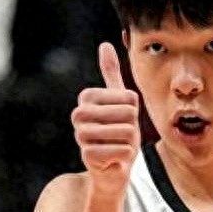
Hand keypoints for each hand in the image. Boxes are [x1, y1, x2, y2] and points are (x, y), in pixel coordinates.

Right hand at [72, 42, 139, 197]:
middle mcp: (79, 114)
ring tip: (118, 146)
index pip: (129, 98)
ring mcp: (81, 135)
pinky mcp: (88, 156)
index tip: (121, 119)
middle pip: (128, 114)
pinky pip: (122, 150)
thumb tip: (105, 44)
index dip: (133, 111)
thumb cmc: (118, 132)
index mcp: (87, 97)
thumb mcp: (120, 101)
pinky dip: (126, 156)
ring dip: (130, 143)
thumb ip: (112, 74)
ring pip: (126, 133)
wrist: (113, 167)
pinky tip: (116, 158)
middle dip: (133, 127)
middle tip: (121, 135)